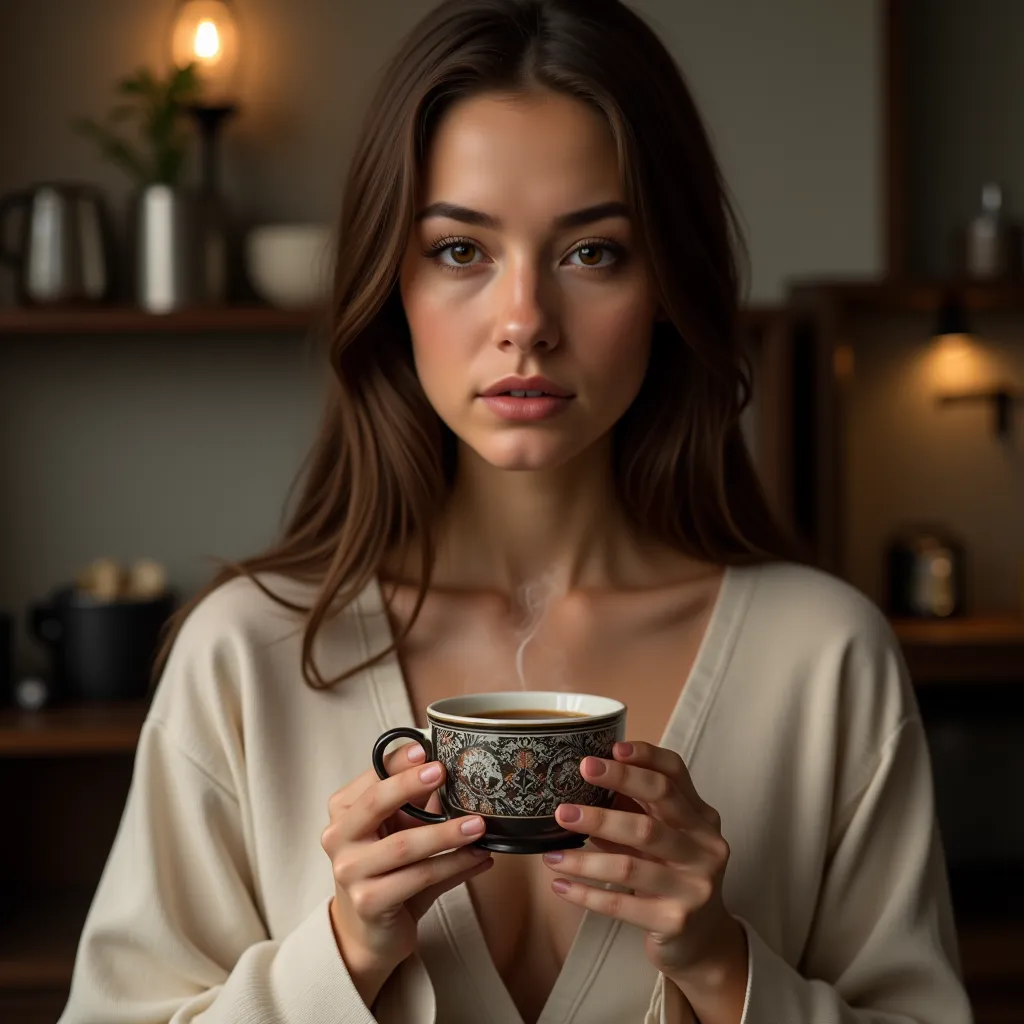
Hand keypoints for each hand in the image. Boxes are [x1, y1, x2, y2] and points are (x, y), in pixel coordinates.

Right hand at [321, 741, 492, 1005]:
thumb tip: (459, 768)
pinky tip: (479, 858)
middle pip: (375, 803)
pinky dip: (454, 866)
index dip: (398, 760)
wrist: (370, 932)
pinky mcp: (368, 902)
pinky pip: (418, 878)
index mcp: (344, 810)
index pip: (371, 776)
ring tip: (479, 825)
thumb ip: (420, 802)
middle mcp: (338, 837)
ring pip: (403, 845)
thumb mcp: (401, 829)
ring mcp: (348, 871)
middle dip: (410, 784)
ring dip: (447, 833)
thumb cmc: (389, 869)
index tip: (426, 748)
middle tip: (443, 771)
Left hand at [541, 742, 746, 992]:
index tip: (611, 748)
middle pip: (654, 811)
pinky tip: (560, 885)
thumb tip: (583, 779)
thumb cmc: (671, 873)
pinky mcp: (675, 921)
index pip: (676, 774)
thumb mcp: (663, 836)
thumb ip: (634, 807)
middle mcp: (704, 847)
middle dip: (610, 797)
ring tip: (549, 854)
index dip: (646, 756)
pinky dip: (586, 894)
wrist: (702, 939)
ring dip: (583, 857)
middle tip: (567, 798)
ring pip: (630, 863)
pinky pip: (621, 904)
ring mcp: (693, 885)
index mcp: (700, 817)